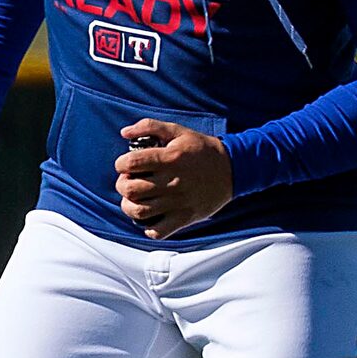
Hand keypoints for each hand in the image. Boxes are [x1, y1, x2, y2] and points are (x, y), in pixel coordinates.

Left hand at [114, 119, 232, 238]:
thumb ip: (150, 126)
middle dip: (123, 184)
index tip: (128, 164)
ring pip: (138, 212)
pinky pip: (157, 231)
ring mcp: (178, 202)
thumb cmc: (202, 150)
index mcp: (170, 158)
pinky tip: (152, 216)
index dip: (122, 163)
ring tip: (137, 199)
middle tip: (131, 181)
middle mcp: (172, 181)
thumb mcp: (179, 131)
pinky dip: (148, 227)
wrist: (234, 169)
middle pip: (129, 189)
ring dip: (131, 206)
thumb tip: (124, 132)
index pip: (130, 163)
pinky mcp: (185, 217)